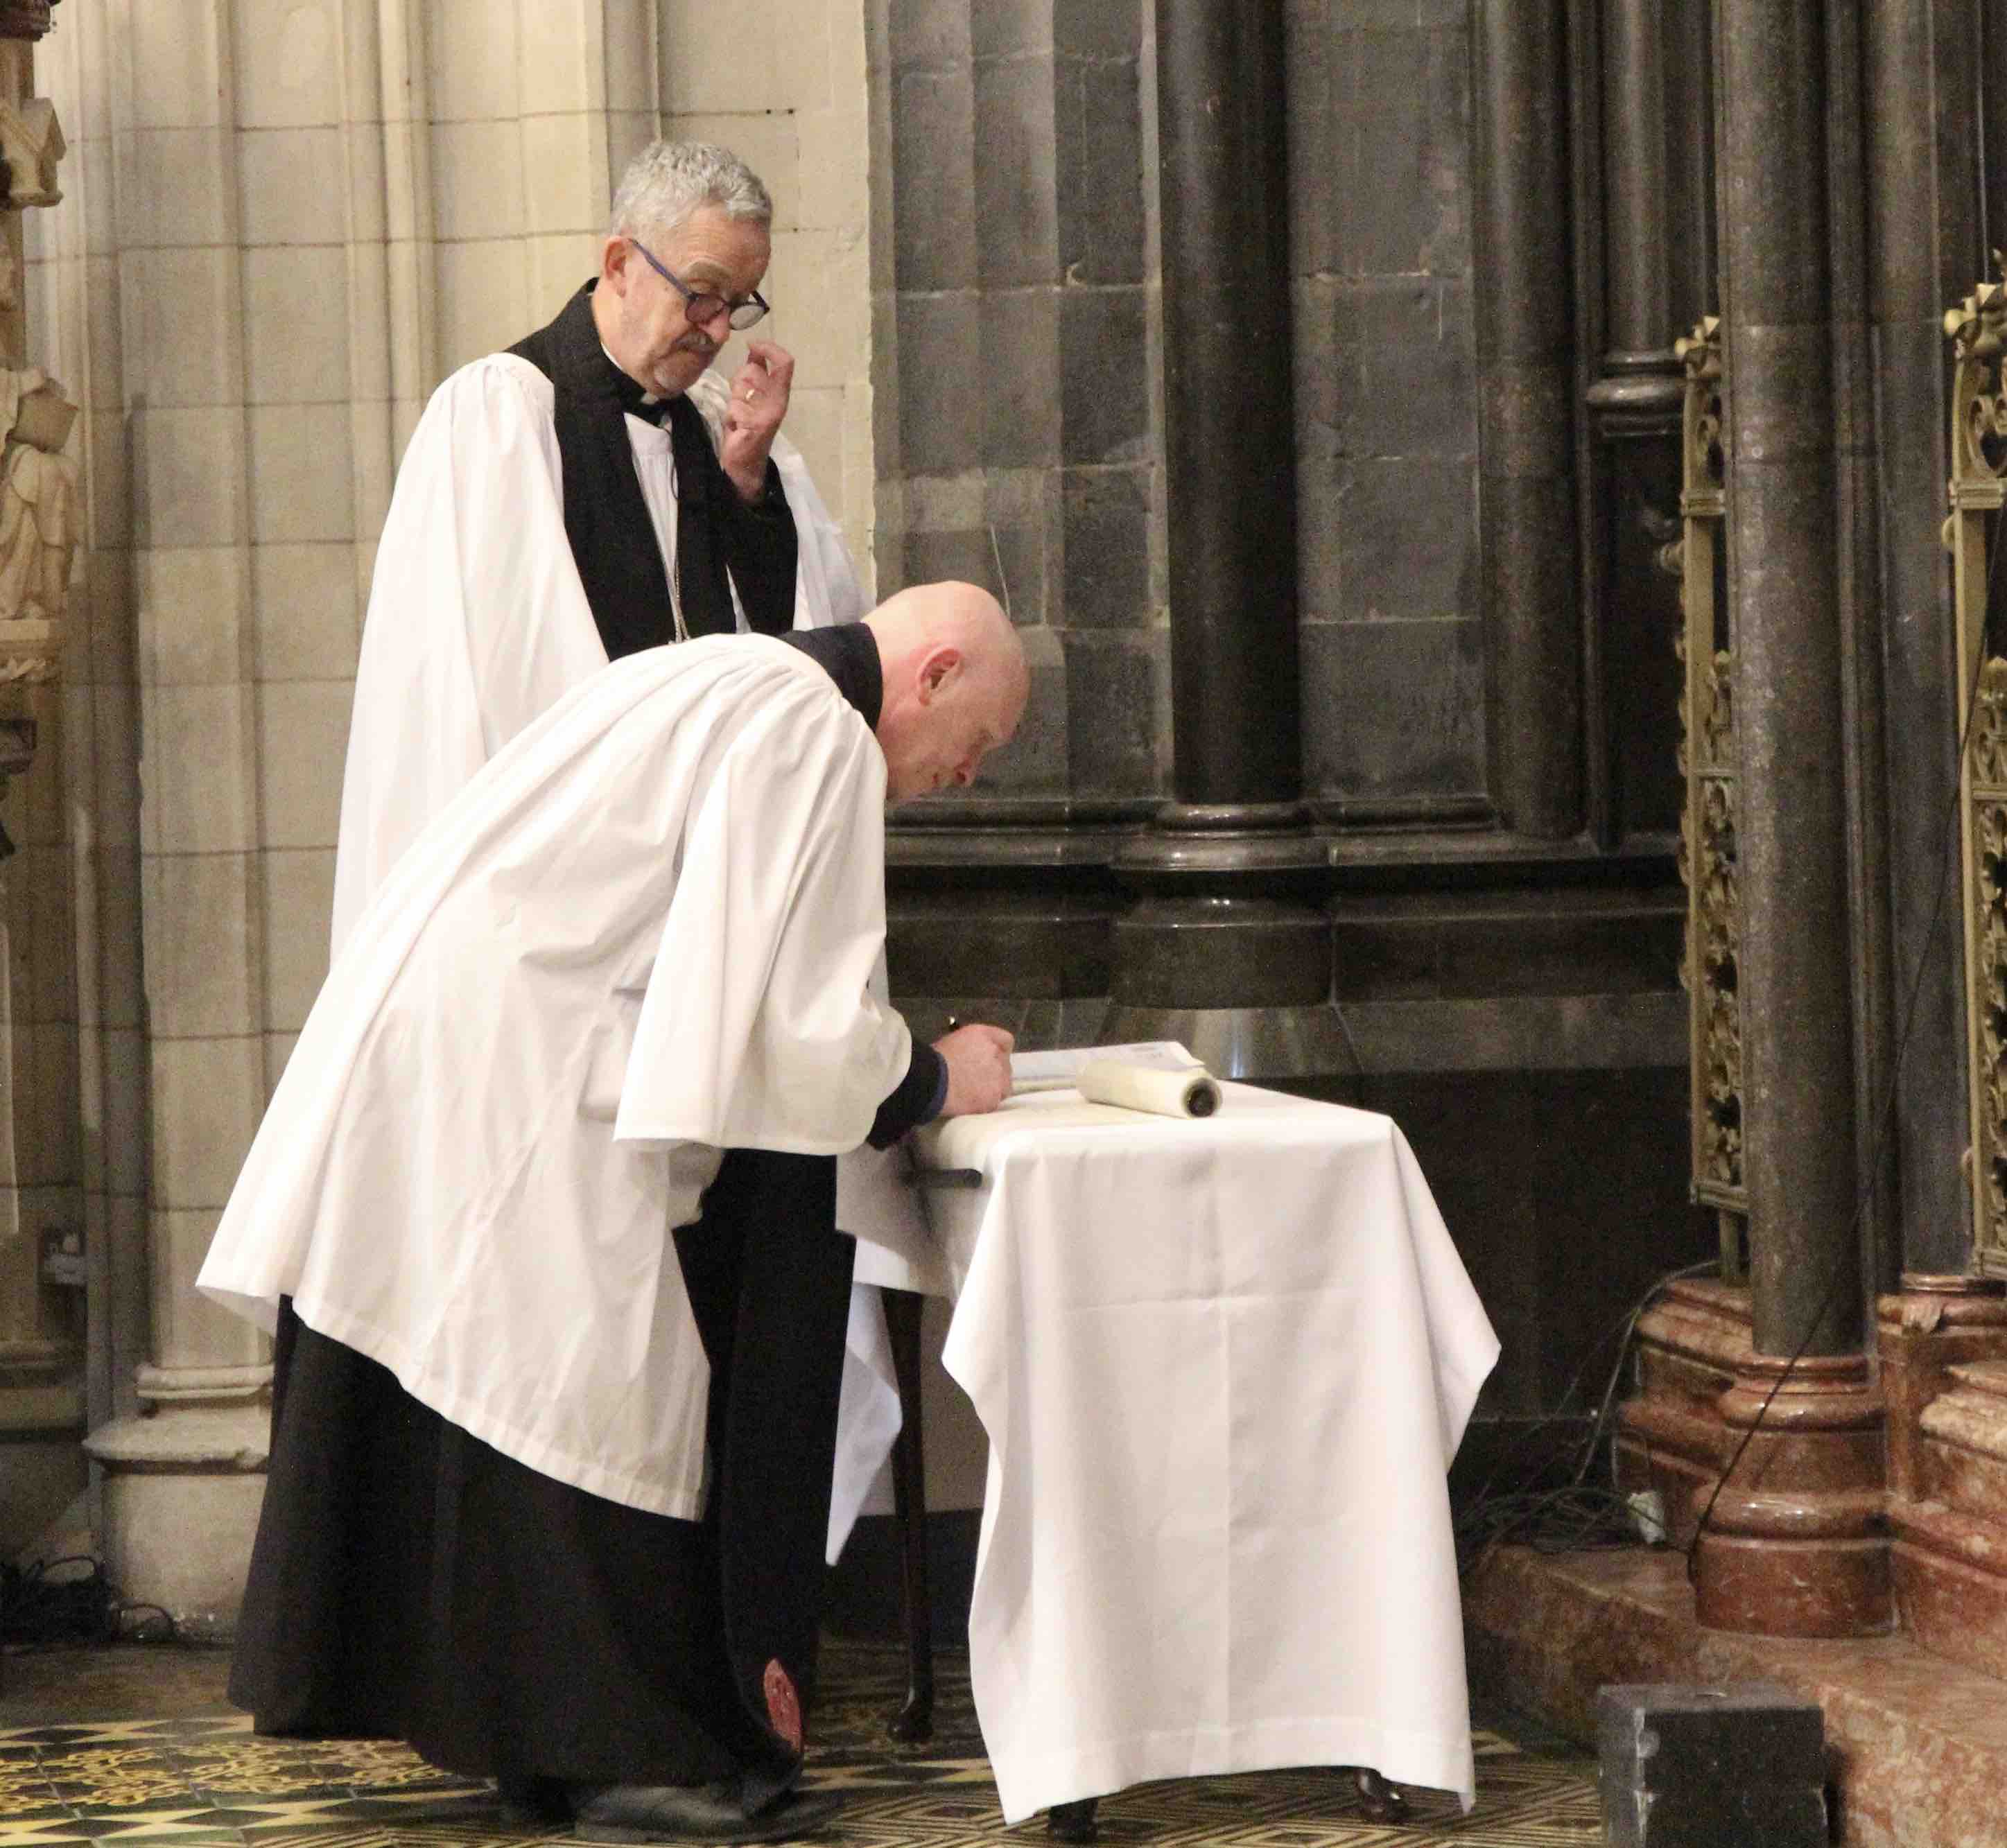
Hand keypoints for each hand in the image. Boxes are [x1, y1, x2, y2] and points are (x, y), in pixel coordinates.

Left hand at [722, 339, 793, 501]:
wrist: (746, 462)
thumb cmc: (749, 426)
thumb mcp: (753, 393)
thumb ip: (756, 371)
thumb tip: (754, 348)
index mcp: (780, 391)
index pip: (785, 362)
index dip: (769, 347)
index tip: (752, 344)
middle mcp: (779, 401)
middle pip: (753, 369)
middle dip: (738, 380)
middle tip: (741, 399)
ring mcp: (769, 414)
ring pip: (740, 387)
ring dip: (733, 400)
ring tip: (739, 415)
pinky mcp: (756, 426)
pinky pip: (734, 407)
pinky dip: (730, 417)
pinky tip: (736, 427)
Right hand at [933, 1022, 1014, 1117]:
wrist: (931, 1081)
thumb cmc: (933, 1060)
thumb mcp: (951, 1042)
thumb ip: (969, 1047)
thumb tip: (969, 1056)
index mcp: (984, 1036)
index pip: (1005, 1040)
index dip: (1000, 1051)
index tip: (992, 1059)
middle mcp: (996, 1054)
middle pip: (1005, 1065)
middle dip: (994, 1072)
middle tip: (977, 1080)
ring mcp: (998, 1076)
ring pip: (1004, 1085)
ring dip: (993, 1089)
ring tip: (975, 1095)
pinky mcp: (994, 1098)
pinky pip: (995, 1102)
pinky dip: (986, 1104)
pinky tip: (971, 1104)